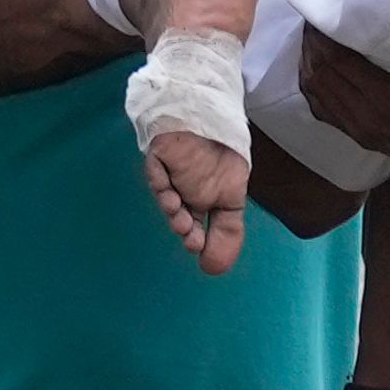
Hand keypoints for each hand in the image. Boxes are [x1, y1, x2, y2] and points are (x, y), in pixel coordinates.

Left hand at [144, 129, 251, 272]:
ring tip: (183, 221)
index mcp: (201, 199)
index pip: (197, 225)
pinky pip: (157, 174)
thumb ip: (227, 233)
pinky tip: (173, 198)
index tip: (200, 253)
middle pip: (179, 215)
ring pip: (167, 197)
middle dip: (185, 230)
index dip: (198, 240)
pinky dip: (163, 188)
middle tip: (191, 240)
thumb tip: (214, 270)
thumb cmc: (224, 157)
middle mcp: (182, 190)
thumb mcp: (233, 199)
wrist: (217, 119)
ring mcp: (169, 174)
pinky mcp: (158, 157)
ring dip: (174, 213)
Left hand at [302, 25, 389, 183]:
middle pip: (321, 76)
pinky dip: (316, 91)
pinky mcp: (364, 139)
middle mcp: (367, 115)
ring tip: (312, 44)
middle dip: (311, 47)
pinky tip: (317, 76)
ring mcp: (363, 130)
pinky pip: (326, 114)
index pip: (337, 60)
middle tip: (311, 22)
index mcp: (386, 95)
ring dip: (309, 68)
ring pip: (318, 96)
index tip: (319, 13)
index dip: (322, 36)